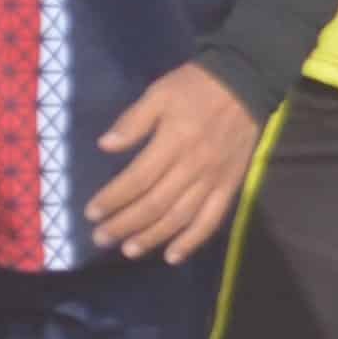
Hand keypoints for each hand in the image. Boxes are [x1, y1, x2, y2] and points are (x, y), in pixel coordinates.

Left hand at [89, 63, 257, 262]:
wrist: (245, 82)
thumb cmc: (195, 86)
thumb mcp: (159, 92)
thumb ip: (133, 121)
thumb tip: (105, 146)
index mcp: (173, 141)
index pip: (137, 179)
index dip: (112, 199)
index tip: (92, 212)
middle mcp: (192, 166)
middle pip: (154, 204)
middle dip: (125, 224)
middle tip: (101, 238)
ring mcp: (213, 180)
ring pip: (179, 217)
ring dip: (152, 237)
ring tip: (129, 250)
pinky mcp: (230, 186)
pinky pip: (210, 220)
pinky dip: (192, 241)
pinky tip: (172, 256)